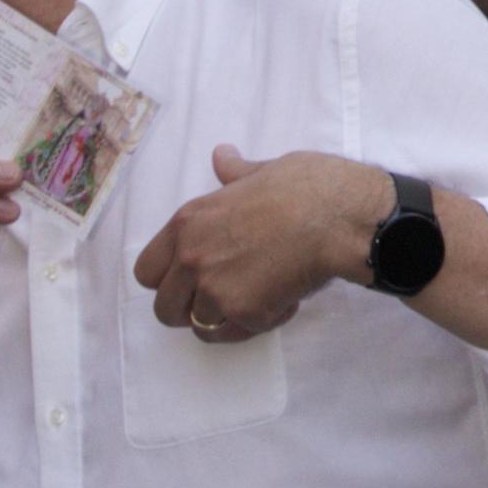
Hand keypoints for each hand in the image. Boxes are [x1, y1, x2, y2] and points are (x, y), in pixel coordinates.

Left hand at [134, 146, 391, 342]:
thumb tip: (221, 155)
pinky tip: (284, 300)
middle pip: (165, 308)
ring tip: (259, 297)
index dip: (167, 278)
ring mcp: (216, 290)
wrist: (339, 216)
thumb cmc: (307, 185)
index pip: (147, 270)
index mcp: (189, 222)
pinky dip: (260, 323)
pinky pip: (240, 333)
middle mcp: (192, 259)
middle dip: (192, 308)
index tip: (192, 276)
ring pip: (201, 327)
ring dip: (227, 318)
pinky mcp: (246, 314)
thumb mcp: (264, 170)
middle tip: (226, 295)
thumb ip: (235, 172)